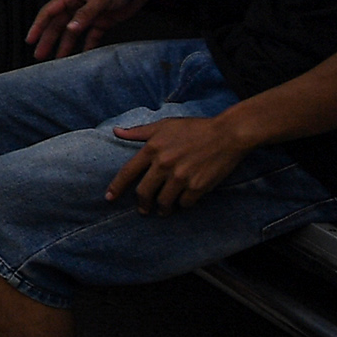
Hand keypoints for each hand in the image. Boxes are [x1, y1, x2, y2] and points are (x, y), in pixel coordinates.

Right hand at [26, 0, 150, 58]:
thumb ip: (85, 14)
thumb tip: (70, 29)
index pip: (49, 12)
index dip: (38, 26)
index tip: (30, 40)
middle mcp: (78, 5)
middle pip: (59, 25)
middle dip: (49, 40)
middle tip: (40, 55)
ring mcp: (90, 14)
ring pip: (74, 32)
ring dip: (66, 45)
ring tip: (59, 60)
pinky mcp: (104, 20)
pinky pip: (92, 36)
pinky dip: (88, 45)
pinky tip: (84, 55)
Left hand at [106, 114, 252, 210]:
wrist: (227, 134)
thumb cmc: (194, 128)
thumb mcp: (164, 125)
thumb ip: (138, 132)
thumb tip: (116, 131)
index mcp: (153, 149)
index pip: (128, 172)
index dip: (117, 186)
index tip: (109, 198)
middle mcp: (164, 164)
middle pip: (144, 192)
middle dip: (142, 204)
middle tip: (143, 209)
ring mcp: (181, 177)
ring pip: (163, 201)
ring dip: (161, 209)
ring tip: (162, 211)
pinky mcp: (198, 186)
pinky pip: (184, 204)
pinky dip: (181, 205)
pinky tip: (182, 203)